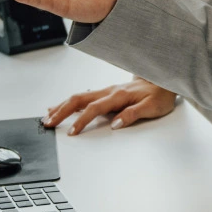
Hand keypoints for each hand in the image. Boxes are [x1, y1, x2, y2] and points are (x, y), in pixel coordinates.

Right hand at [43, 78, 179, 134]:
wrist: (163, 80)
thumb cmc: (159, 95)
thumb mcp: (152, 107)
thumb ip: (133, 114)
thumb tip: (115, 123)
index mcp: (118, 96)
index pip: (94, 109)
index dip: (82, 121)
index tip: (72, 132)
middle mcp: (109, 91)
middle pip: (79, 99)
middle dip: (62, 111)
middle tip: (48, 123)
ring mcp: (106, 91)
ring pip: (79, 96)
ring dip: (62, 106)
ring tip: (48, 115)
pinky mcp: (106, 93)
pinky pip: (84, 96)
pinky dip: (70, 102)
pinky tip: (62, 106)